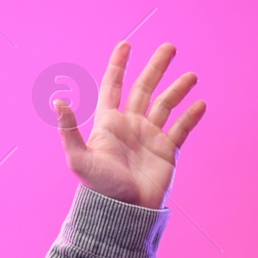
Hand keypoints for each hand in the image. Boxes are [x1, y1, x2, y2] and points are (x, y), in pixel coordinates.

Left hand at [54, 41, 205, 208]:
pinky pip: (181, 129)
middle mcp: (130, 126)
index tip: (126, 44)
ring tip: (191, 76)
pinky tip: (200, 104)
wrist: (124, 213)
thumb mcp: (79, 158)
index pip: (113, 86)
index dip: (119, 65)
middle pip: (144, 88)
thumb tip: (57, 101)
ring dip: (178, 89)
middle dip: (156, 67)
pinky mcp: (166, 152)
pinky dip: (191, 116)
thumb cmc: (99, 187)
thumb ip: (68, 129)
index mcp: (109, 123)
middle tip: (170, 47)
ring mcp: (149, 138)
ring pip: (166, 105)